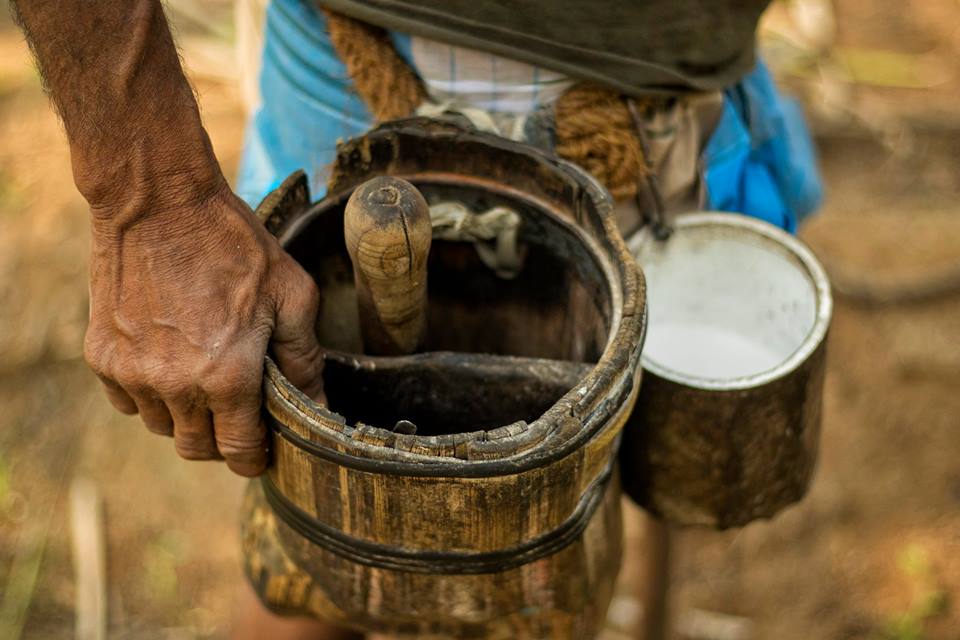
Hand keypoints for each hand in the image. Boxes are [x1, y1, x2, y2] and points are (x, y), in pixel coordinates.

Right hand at [83, 182, 323, 476]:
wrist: (158, 203)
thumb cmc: (233, 245)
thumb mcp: (291, 296)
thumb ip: (304, 360)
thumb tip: (318, 404)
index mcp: (227, 376)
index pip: (238, 452)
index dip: (255, 457)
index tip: (263, 448)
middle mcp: (175, 386)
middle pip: (197, 449)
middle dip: (222, 440)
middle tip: (239, 411)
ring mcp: (132, 373)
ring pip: (162, 427)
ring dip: (186, 416)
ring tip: (204, 376)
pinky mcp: (102, 356)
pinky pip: (128, 402)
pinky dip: (150, 394)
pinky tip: (170, 361)